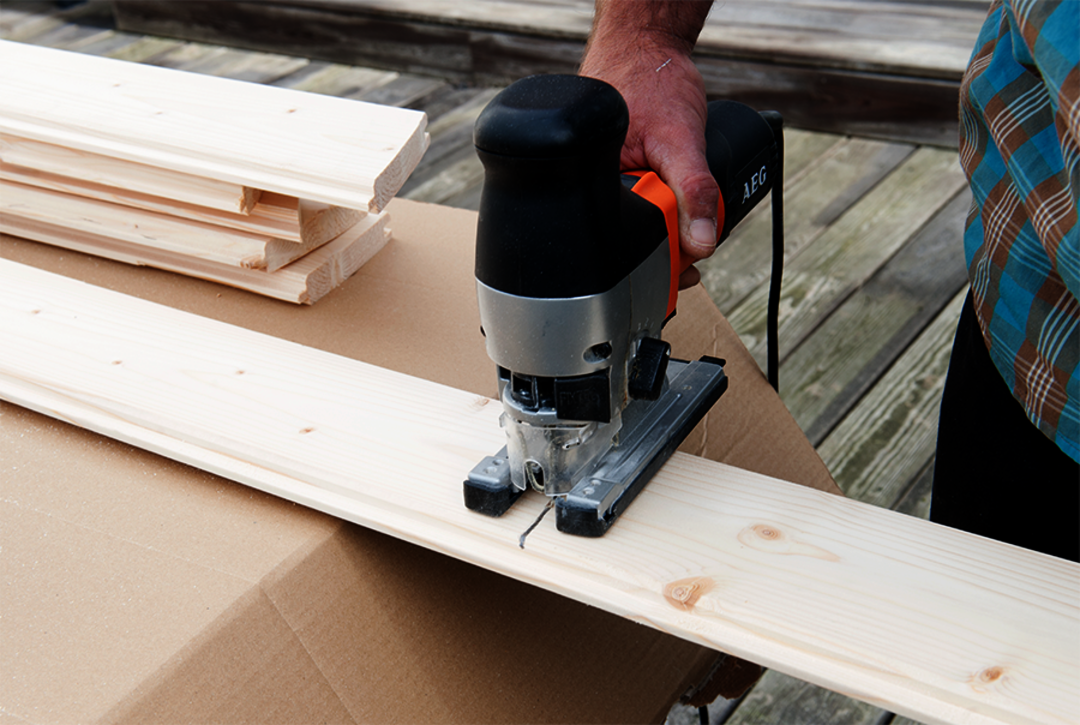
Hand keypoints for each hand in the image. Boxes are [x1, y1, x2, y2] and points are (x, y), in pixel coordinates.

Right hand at [580, 2, 716, 287]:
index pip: (627, 250)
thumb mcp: (680, 139)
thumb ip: (694, 188)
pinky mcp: (620, 181)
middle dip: (673, 243)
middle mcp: (593, 194)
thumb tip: (702, 241)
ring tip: (687, 204)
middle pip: (639, 243)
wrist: (646, 50)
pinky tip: (674, 192)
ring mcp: (606, 189)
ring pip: (647, 228)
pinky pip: (648, 208)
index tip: (691, 269)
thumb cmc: (649, 82)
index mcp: (592, 192)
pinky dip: (667, 207)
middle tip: (697, 235)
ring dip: (673, 224)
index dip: (664, 263)